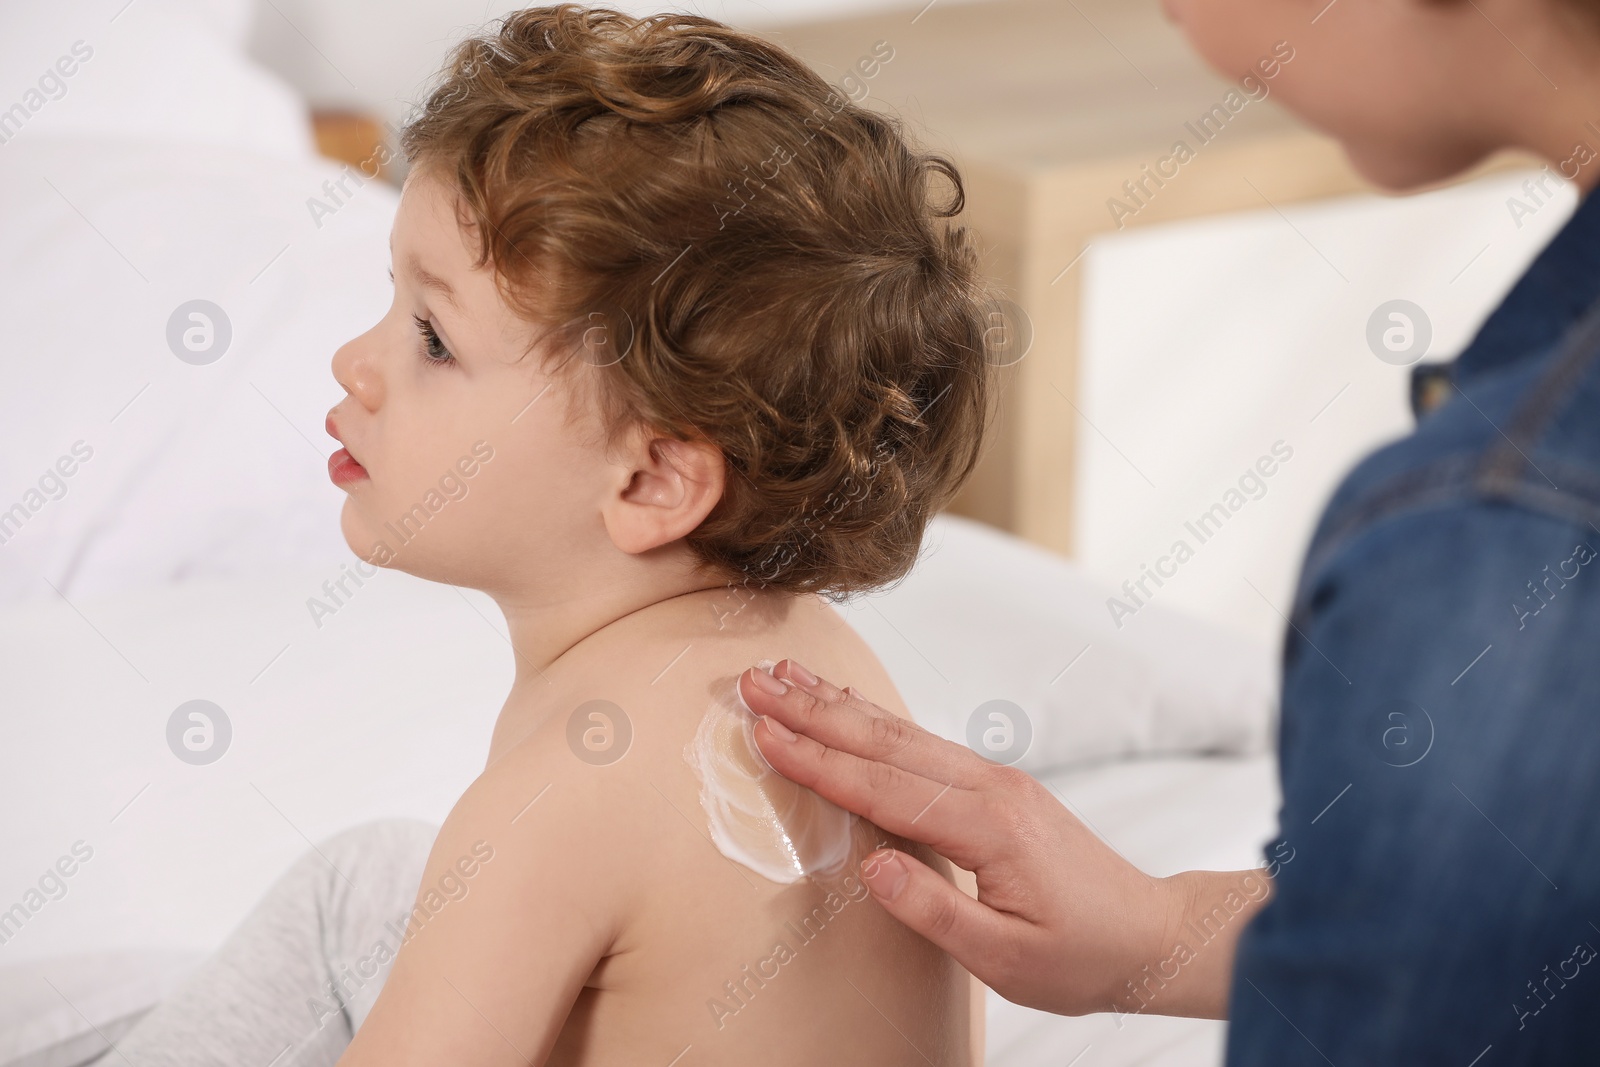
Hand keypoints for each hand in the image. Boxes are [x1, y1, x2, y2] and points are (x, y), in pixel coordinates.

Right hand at [739, 660, 1249, 1018]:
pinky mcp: (996, 785)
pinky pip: (922, 742)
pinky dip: (875, 720)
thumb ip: (934, 911)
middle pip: (884, 741)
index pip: (882, 787)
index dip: (818, 760)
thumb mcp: (1006, 958)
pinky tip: (847, 707)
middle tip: (754, 680)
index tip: (764, 731)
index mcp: (987, 826)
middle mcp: (990, 787)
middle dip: (813, 710)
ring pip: (901, 732)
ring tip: (785, 674)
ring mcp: (995, 779)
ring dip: (838, 704)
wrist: (1149, 936)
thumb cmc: (1081, 956)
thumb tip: (870, 866)